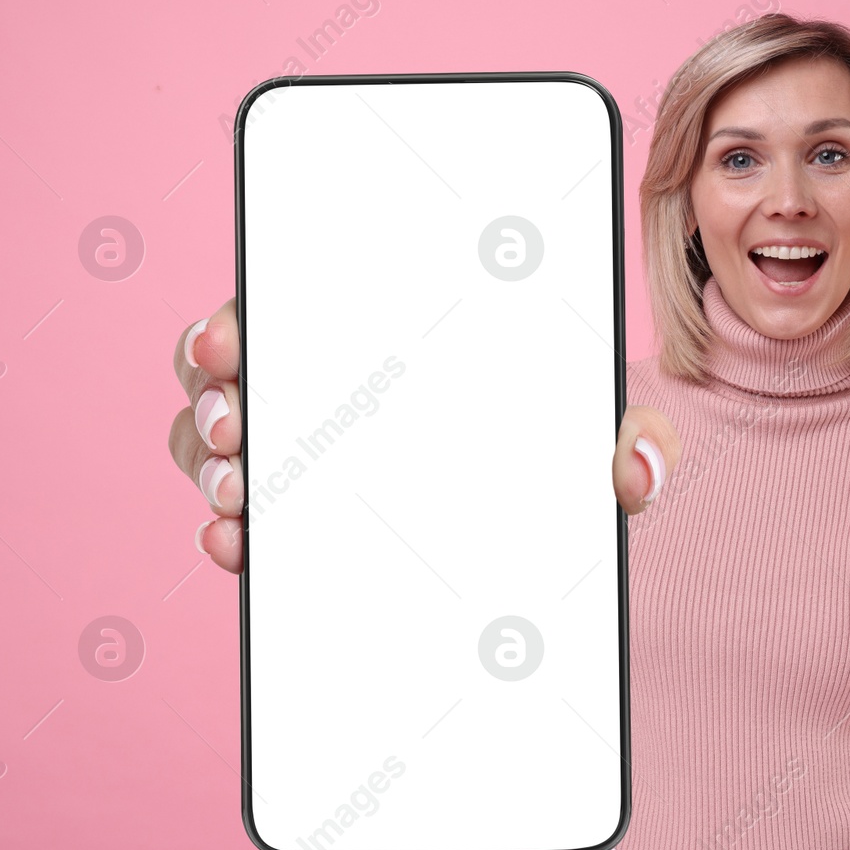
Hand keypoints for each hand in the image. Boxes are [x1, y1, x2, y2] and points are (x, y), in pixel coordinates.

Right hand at [172, 298, 682, 573]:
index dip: (237, 315)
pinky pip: (232, 516)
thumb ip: (628, 438)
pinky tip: (239, 548)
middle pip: (222, 371)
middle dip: (209, 393)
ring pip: (211, 441)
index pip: (282, 301)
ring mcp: (294, 449)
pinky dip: (226, 531)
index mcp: (375, 330)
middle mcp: (318, 380)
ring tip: (242, 493)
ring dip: (210, 464)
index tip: (230, 341)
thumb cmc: (548, 446)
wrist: (536, 529)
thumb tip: (641, 467)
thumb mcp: (590, 431)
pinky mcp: (289, 517)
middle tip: (236, 424)